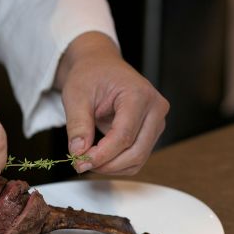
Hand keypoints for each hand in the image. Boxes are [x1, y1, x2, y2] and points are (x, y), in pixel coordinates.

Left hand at [55, 32, 169, 174]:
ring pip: (138, 159)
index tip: (81, 162)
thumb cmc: (91, 75)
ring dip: (112, 167)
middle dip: (107, 164)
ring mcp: (157, 121)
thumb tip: (79, 152)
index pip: (124, 136)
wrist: (100, 66)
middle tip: (82, 164)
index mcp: (139, 94)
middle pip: (136, 151)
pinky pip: (137, 158)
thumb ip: (78, 125)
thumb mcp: (76, 95)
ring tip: (89, 159)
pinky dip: (118, 164)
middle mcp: (155, 108)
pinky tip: (101, 157)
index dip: (102, 154)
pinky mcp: (151, 132)